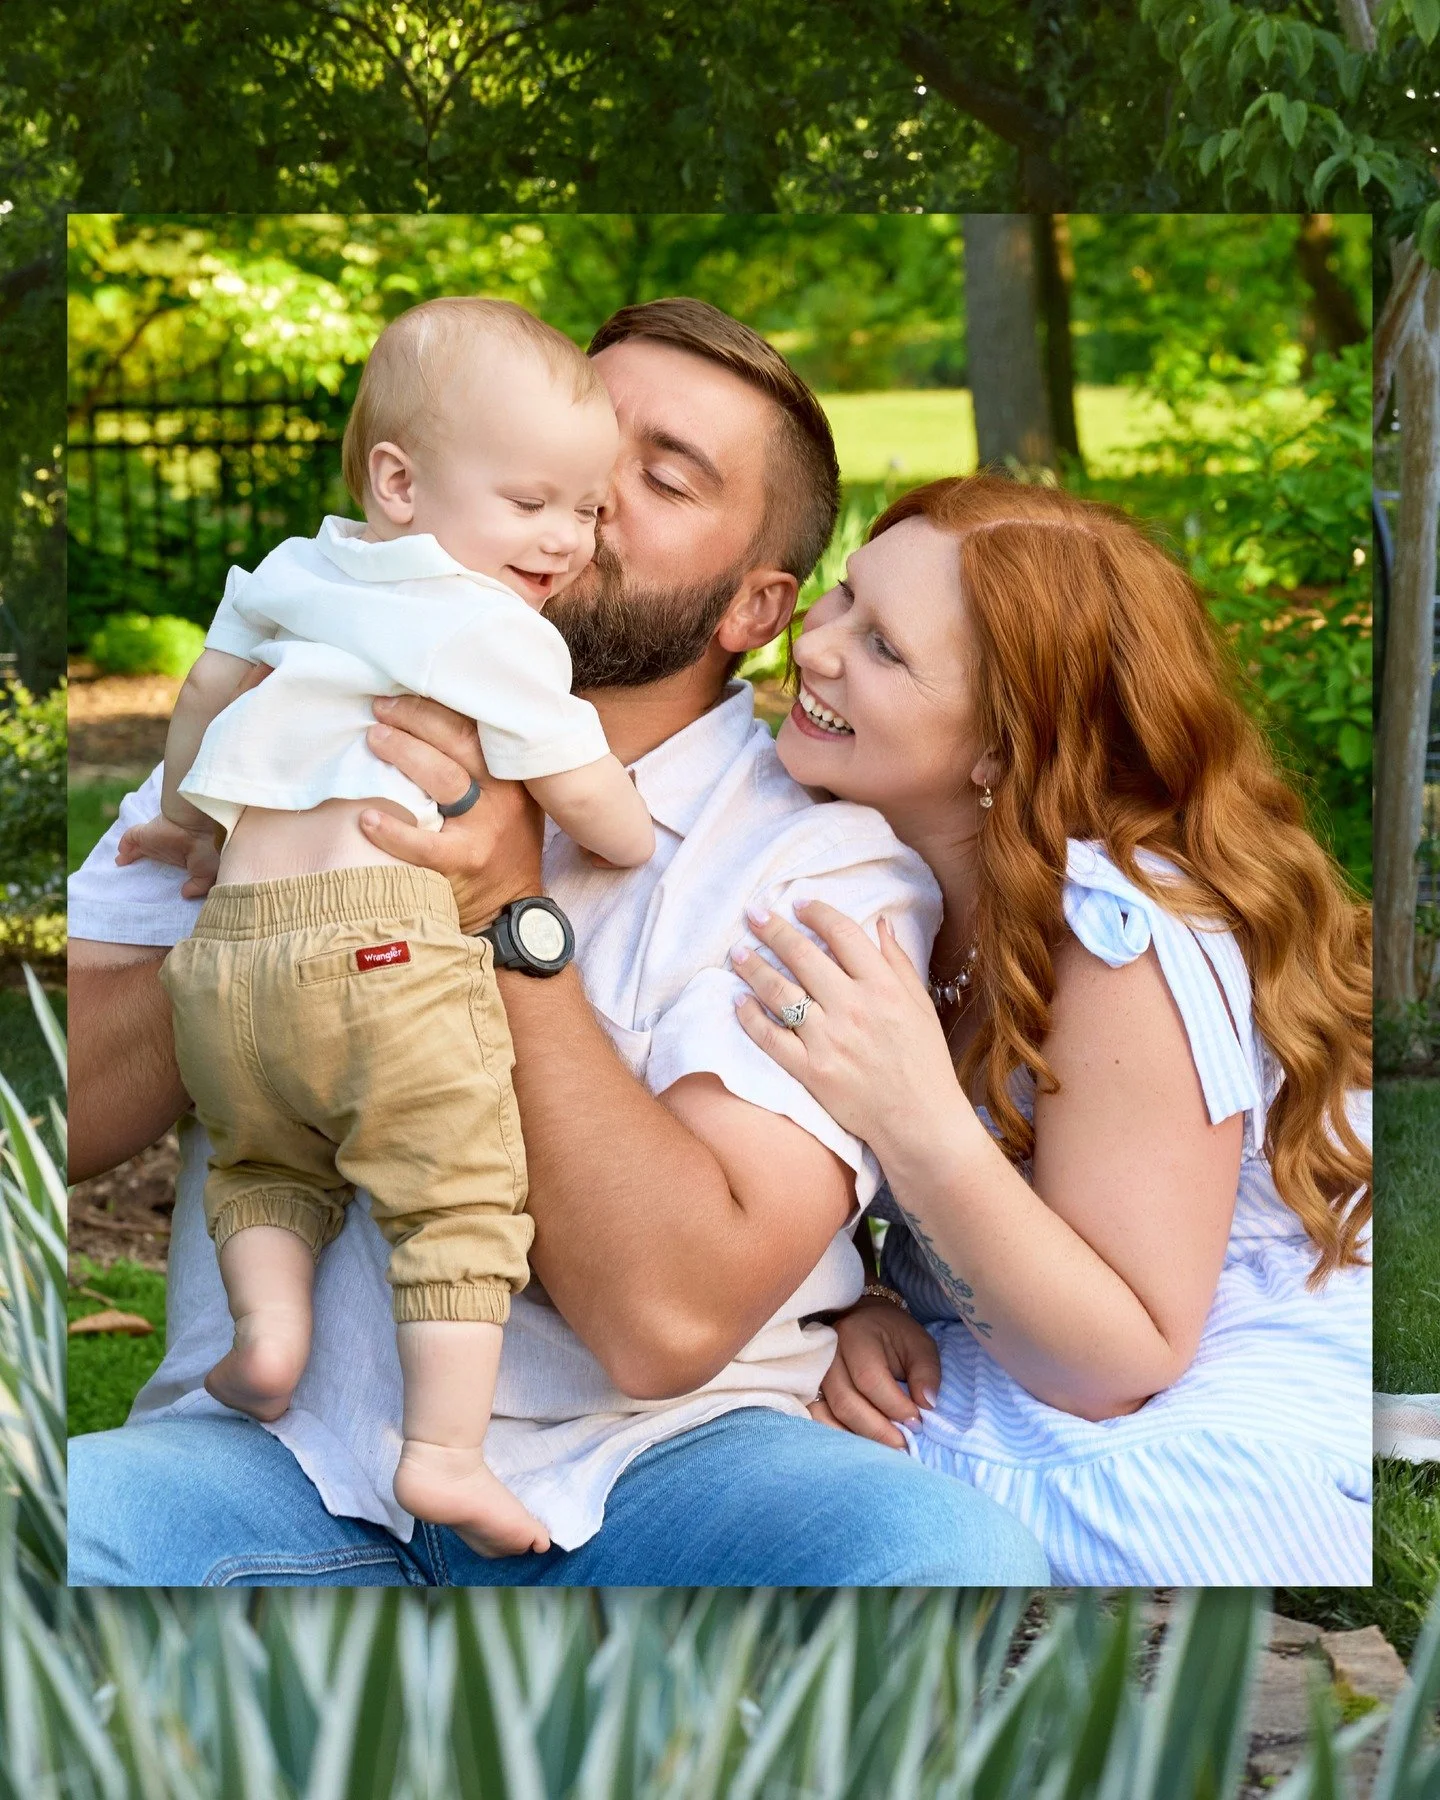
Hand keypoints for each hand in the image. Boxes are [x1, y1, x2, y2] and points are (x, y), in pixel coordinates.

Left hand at [116, 815, 220, 898]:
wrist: (193, 827)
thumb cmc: (204, 848)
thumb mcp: (209, 873)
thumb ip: (199, 886)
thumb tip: (184, 893)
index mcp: (181, 858)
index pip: (168, 868)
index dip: (163, 877)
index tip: (158, 889)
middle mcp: (166, 850)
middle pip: (151, 858)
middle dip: (143, 867)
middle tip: (135, 882)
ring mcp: (153, 842)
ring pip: (137, 850)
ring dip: (129, 857)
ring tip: (122, 869)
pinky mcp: (142, 835)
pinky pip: (128, 840)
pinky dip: (123, 847)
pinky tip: (120, 858)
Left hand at [360, 694, 543, 932]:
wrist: (511, 908)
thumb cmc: (502, 847)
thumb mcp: (509, 800)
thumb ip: (482, 768)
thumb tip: (427, 724)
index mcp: (512, 775)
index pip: (474, 727)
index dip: (434, 707)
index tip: (400, 694)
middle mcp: (503, 796)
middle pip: (458, 742)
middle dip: (415, 719)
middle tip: (379, 710)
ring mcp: (485, 829)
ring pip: (443, 779)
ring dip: (403, 753)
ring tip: (373, 739)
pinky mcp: (464, 862)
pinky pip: (423, 843)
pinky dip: (391, 829)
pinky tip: (364, 817)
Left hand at [730, 898, 966, 1156]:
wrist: (919, 1121)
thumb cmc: (924, 1062)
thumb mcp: (921, 1005)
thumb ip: (898, 962)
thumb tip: (879, 922)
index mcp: (883, 987)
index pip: (843, 934)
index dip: (817, 913)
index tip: (799, 904)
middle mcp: (853, 1007)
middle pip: (802, 955)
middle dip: (773, 929)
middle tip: (753, 914)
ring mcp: (829, 1039)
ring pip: (779, 991)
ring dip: (753, 967)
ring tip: (738, 952)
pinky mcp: (811, 1070)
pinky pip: (770, 1037)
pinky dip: (750, 1017)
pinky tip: (738, 1001)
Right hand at [815, 1296, 941, 1449]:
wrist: (861, 1321)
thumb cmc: (893, 1335)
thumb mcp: (918, 1343)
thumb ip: (926, 1372)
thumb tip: (926, 1405)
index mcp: (855, 1334)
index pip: (870, 1379)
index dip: (894, 1406)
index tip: (917, 1422)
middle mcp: (827, 1354)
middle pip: (846, 1402)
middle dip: (877, 1431)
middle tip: (903, 1445)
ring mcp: (813, 1373)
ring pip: (827, 1415)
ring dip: (857, 1439)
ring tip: (884, 1450)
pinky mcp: (809, 1390)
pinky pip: (817, 1419)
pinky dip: (838, 1437)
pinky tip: (862, 1445)